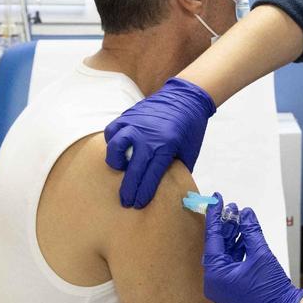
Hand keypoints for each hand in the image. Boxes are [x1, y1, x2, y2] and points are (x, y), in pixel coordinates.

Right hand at [103, 77, 215, 207]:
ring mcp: (135, 124)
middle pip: (133, 168)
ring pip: (116, 147)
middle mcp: (148, 136)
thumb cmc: (190, 127)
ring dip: (116, 162)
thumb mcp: (190, 151)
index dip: (143, 192)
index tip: (138, 204)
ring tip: (121, 169)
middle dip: (128, 189)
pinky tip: (119, 149)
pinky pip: (112, 132)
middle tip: (126, 201)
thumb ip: (179, 169)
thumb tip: (171, 189)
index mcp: (166, 145)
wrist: (185, 98)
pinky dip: (112, 142)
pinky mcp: (128, 116)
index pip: (151, 175)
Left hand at [203, 193, 302, 302]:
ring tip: (240, 216)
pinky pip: (232, 262)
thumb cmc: (270, 289)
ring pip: (225, 253)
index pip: (212, 239)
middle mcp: (215, 281)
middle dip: (225, 225)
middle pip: (217, 245)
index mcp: (215, 274)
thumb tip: (246, 213)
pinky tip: (246, 234)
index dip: (214, 216)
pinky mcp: (234, 287)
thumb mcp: (260, 255)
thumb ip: (251, 231)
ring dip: (233, 235)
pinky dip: (238, 248)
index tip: (216, 199)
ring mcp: (224, 285)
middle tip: (232, 207)